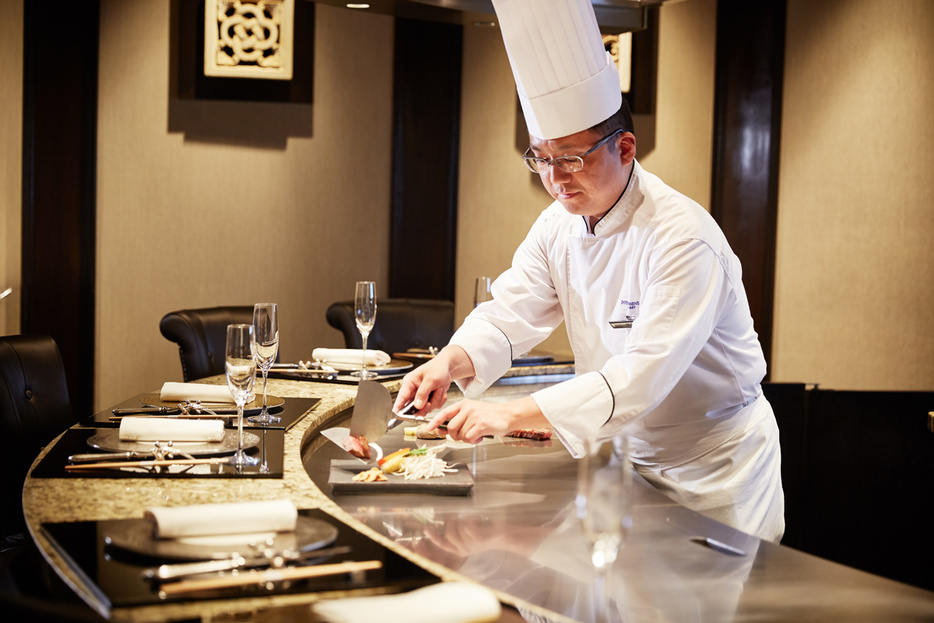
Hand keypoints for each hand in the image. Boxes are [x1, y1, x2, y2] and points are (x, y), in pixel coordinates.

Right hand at [392, 345, 473, 415]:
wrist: (446, 368)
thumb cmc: (437, 368)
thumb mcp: (431, 379)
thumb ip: (423, 393)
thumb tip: (417, 406)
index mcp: (409, 383)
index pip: (401, 396)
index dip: (398, 406)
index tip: (396, 413)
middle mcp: (413, 391)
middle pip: (414, 407)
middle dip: (425, 405)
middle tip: (430, 402)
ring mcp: (421, 397)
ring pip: (426, 408)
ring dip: (435, 400)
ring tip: (438, 388)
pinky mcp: (429, 400)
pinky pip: (434, 407)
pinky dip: (440, 400)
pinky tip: (440, 391)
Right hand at [422, 515, 551, 558]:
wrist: (520, 537)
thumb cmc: (499, 531)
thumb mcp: (480, 531)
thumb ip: (465, 527)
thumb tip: (449, 516)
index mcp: (466, 548)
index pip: (444, 546)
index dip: (433, 540)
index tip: (424, 531)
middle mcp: (470, 549)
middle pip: (449, 537)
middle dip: (449, 525)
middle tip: (457, 517)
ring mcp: (477, 544)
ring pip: (458, 532)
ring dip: (461, 521)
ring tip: (470, 517)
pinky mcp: (485, 538)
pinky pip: (469, 529)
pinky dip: (469, 521)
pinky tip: (475, 516)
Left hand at [429, 396, 548, 444]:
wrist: (508, 415)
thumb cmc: (490, 416)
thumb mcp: (472, 413)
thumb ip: (458, 420)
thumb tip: (442, 430)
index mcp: (463, 404)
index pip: (444, 413)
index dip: (434, 422)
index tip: (428, 428)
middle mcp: (467, 408)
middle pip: (450, 428)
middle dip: (455, 436)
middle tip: (465, 436)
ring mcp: (474, 416)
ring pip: (460, 435)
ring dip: (466, 439)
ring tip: (476, 434)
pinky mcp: (480, 424)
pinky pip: (469, 438)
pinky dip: (473, 441)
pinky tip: (480, 437)